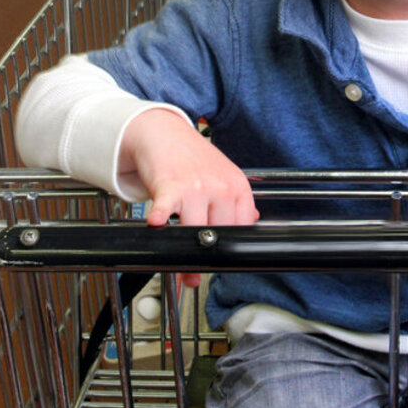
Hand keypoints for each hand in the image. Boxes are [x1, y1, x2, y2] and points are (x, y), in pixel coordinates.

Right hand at [119, 109, 258, 286]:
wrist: (164, 132)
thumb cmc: (191, 157)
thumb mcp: (223, 174)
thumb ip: (236, 200)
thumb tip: (250, 222)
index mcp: (238, 187)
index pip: (241, 229)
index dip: (229, 251)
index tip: (219, 264)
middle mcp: (221, 187)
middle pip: (219, 235)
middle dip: (206, 258)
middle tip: (195, 275)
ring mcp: (197, 185)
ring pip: (195, 230)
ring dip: (184, 252)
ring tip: (178, 267)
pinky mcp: (170, 184)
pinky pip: (167, 204)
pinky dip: (161, 215)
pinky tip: (157, 223)